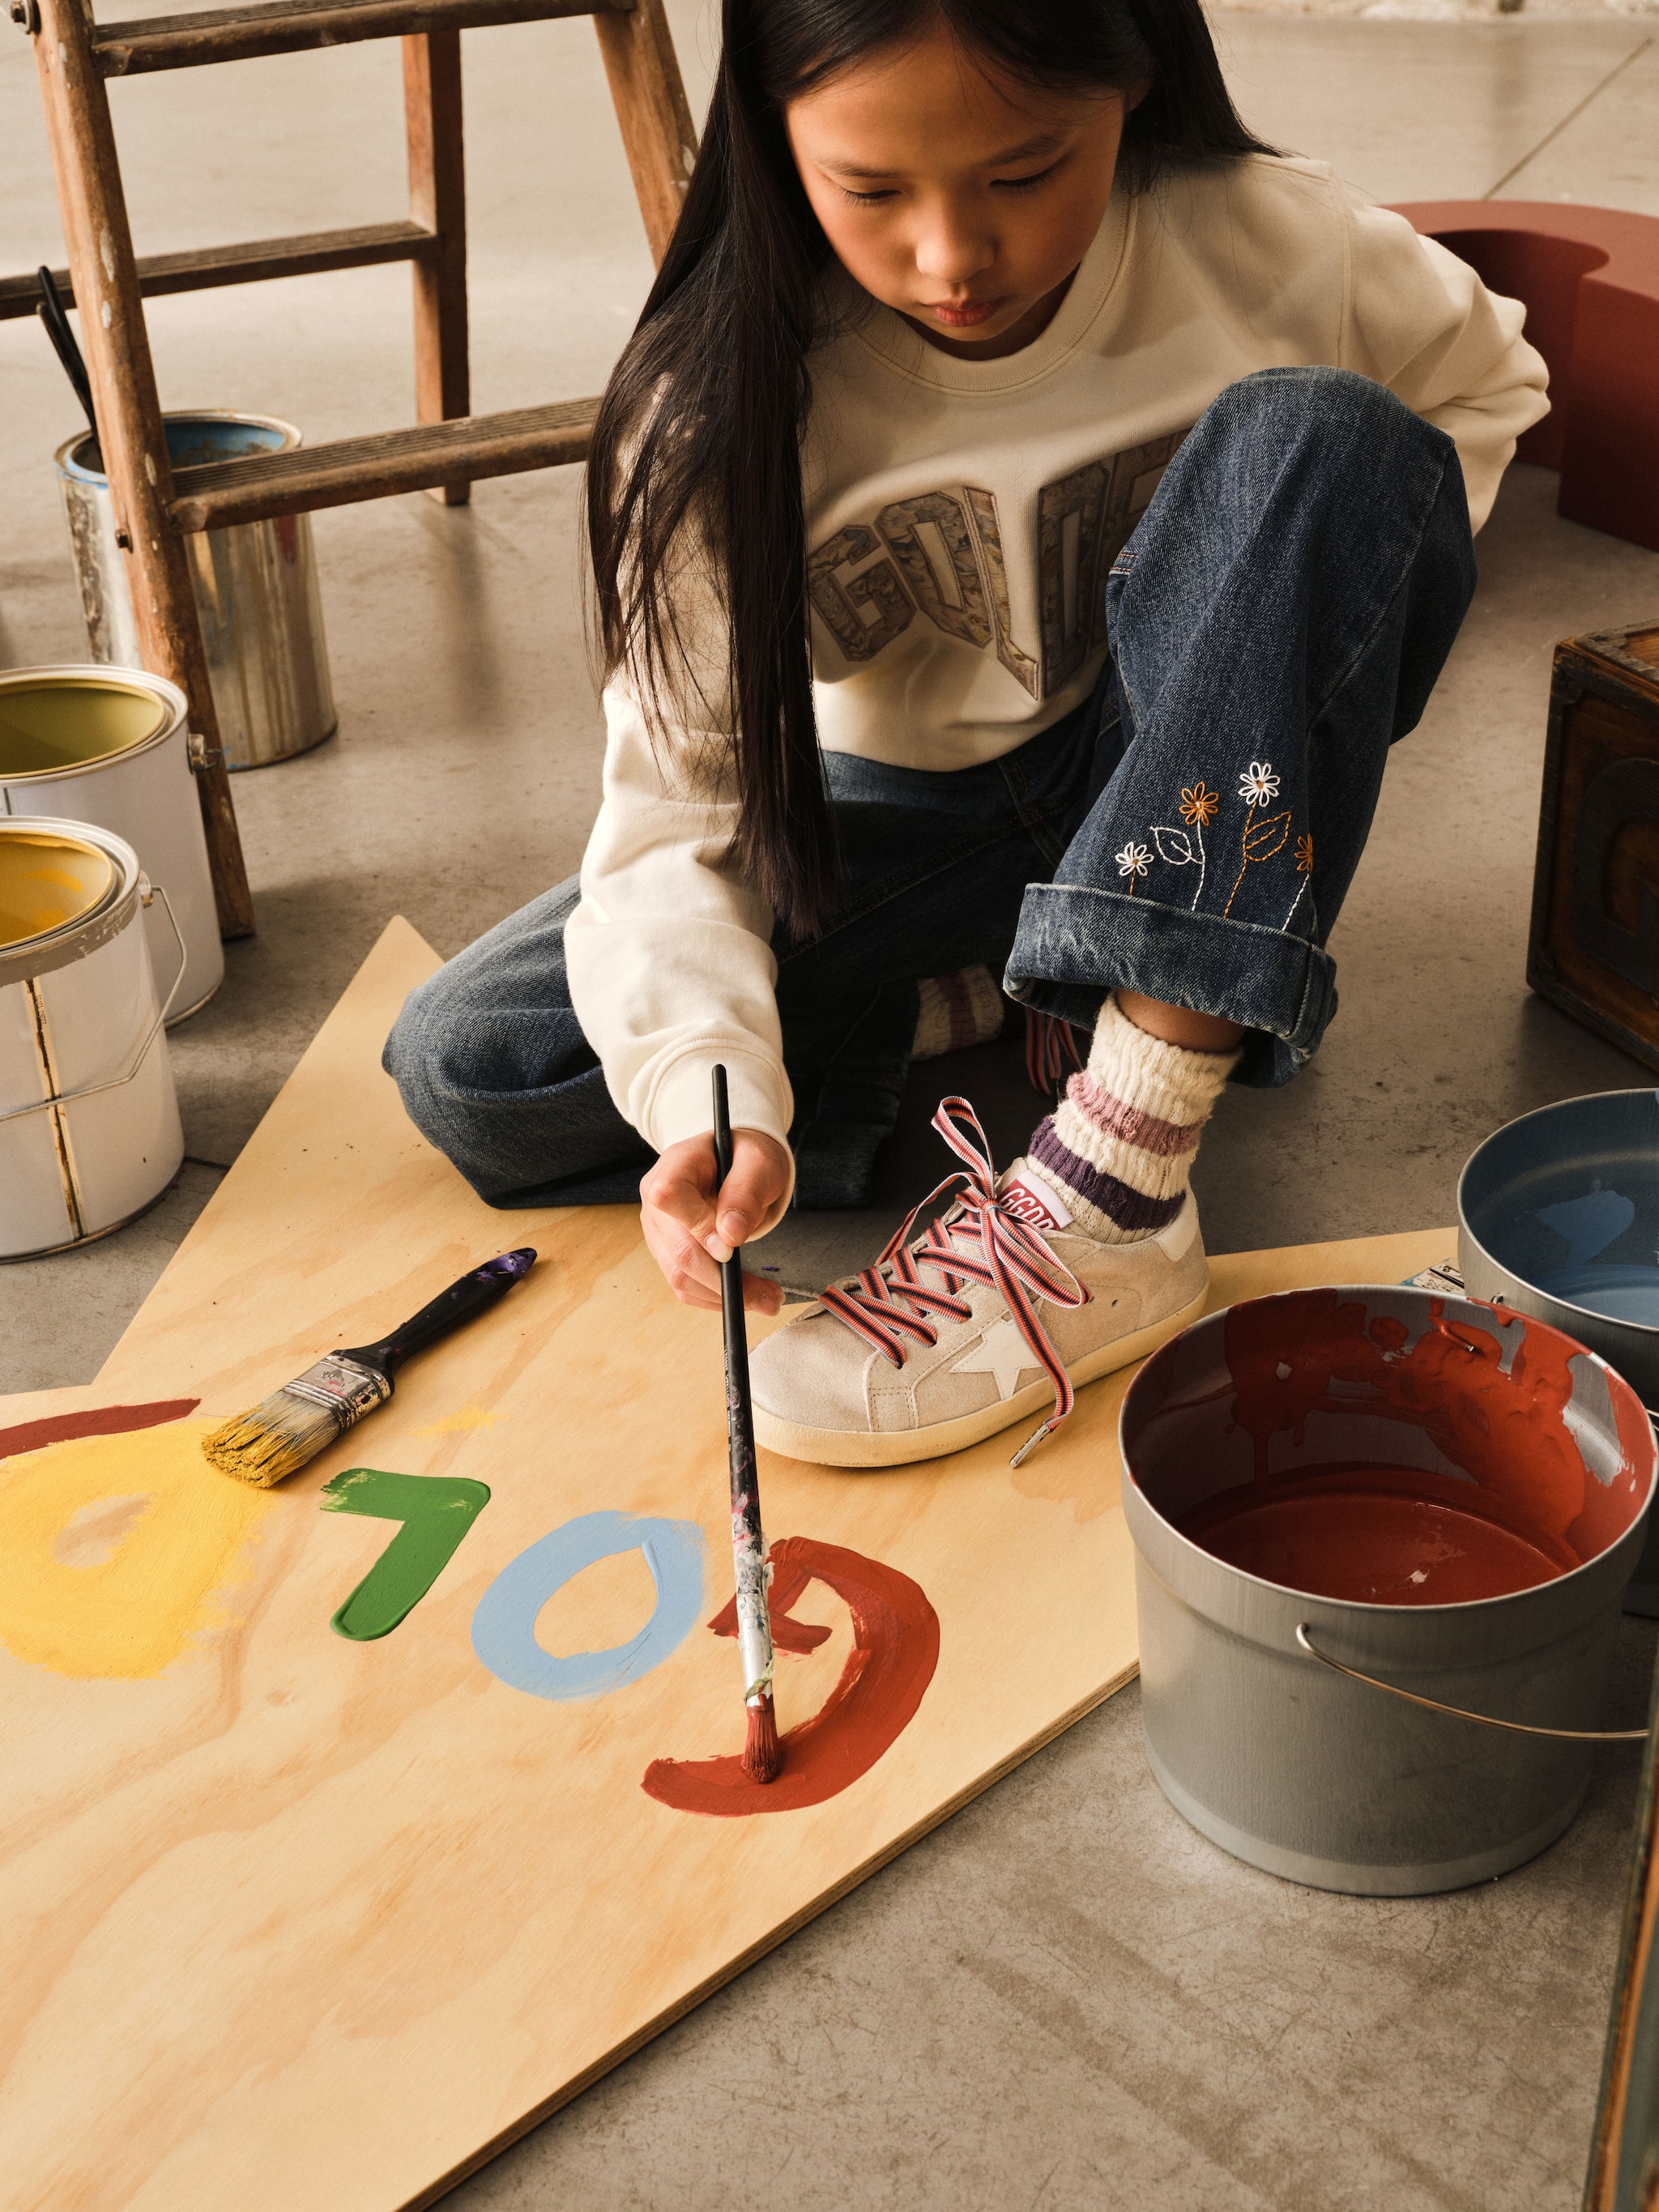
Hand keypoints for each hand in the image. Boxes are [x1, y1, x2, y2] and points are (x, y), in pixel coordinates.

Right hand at [640, 1127, 792, 1315]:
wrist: (735, 1162)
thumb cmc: (745, 1156)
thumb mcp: (758, 1163)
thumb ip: (745, 1192)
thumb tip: (731, 1236)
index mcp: (674, 1167)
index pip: (668, 1196)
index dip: (699, 1227)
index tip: (733, 1247)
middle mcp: (656, 1202)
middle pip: (679, 1250)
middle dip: (725, 1280)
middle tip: (769, 1296)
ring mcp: (658, 1230)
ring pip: (681, 1276)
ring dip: (724, 1296)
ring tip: (765, 1299)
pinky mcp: (667, 1252)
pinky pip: (684, 1285)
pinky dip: (715, 1297)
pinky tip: (745, 1296)